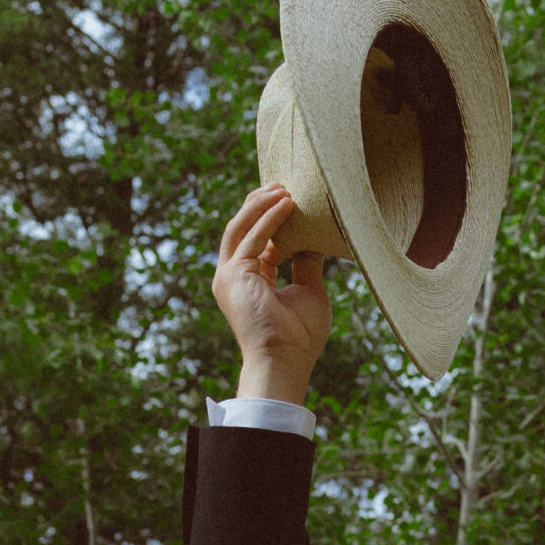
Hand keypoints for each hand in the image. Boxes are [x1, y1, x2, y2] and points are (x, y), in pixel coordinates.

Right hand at [212, 185, 331, 403]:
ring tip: (283, 188)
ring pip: (241, 227)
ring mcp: (229, 275)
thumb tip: (316, 236)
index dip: (271, 218)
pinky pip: (251, 237)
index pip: (256, 241)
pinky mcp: (232, 275)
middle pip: (242, 229)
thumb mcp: (309, 290)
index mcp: (249, 281)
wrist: (285, 360)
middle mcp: (233, 276)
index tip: (290, 199)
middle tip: (282, 184)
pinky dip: (269, 219)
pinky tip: (286, 204)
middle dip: (260, 204)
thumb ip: (306, 261)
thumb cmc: (299, 336)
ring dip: (261, 205)